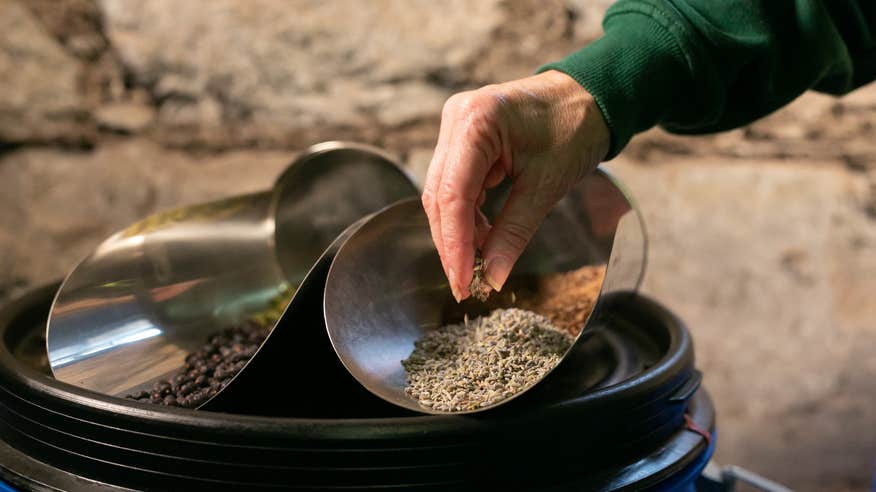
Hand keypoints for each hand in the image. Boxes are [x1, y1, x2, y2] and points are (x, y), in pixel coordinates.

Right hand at [421, 70, 609, 300]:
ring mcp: (456, 127)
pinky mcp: (462, 138)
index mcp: (475, 121)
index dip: (455, 244)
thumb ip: (514, 233)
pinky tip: (483, 237)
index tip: (463, 281)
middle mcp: (456, 119)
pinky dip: (467, 215)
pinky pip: (455, 184)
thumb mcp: (546, 186)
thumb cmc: (574, 128)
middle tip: (465, 285)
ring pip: (442, 193)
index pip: (452, 195)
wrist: (589, 96)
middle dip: (451, 243)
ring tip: (479, 265)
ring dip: (458, 232)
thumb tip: (492, 276)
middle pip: (439, 196)